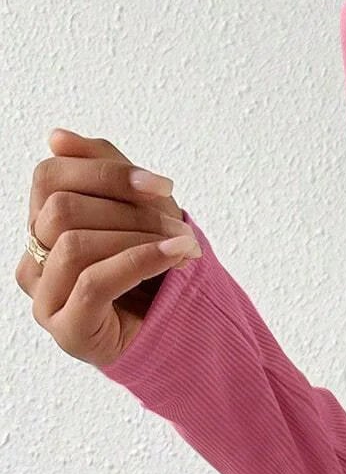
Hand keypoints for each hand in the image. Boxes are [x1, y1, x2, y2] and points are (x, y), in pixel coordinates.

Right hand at [15, 127, 201, 368]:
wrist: (182, 336)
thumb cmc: (155, 272)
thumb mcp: (137, 210)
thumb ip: (103, 171)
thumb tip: (57, 137)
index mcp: (42, 226)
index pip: (48, 177)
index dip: (104, 173)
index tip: (162, 185)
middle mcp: (34, 260)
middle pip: (60, 208)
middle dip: (128, 209)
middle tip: (178, 222)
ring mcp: (45, 297)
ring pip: (74, 243)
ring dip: (138, 237)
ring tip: (183, 245)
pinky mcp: (67, 328)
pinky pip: (93, 281)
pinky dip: (140, 261)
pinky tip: (175, 256)